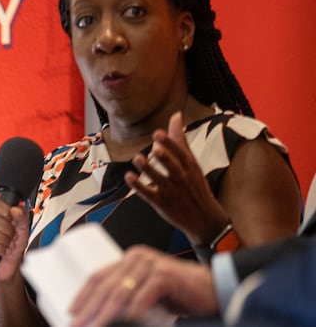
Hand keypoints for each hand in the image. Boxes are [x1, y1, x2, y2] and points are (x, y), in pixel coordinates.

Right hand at [0, 197, 29, 281]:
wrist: (10, 264)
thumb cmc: (13, 244)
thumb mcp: (22, 229)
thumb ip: (22, 217)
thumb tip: (15, 209)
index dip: (5, 212)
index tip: (12, 220)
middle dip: (6, 229)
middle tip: (11, 236)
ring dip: (1, 240)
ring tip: (7, 245)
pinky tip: (1, 251)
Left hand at [69, 245, 217, 326]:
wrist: (213, 290)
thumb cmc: (178, 295)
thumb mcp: (146, 294)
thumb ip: (128, 299)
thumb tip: (103, 317)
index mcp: (129, 260)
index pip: (98, 276)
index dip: (83, 294)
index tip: (71, 311)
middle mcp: (137, 258)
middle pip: (106, 285)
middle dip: (89, 308)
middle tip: (78, 324)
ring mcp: (151, 264)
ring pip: (122, 290)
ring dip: (107, 312)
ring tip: (97, 326)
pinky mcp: (166, 274)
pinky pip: (146, 292)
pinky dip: (137, 307)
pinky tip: (131, 319)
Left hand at [125, 112, 229, 245]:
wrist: (205, 220)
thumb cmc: (195, 185)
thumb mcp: (192, 163)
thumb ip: (180, 139)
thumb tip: (176, 115)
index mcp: (190, 167)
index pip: (181, 154)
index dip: (170, 144)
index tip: (158, 134)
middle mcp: (182, 179)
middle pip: (173, 167)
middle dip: (165, 158)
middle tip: (154, 148)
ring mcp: (172, 192)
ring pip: (159, 180)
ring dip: (148, 170)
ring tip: (138, 159)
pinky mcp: (162, 204)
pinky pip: (149, 194)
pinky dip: (139, 186)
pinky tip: (129, 176)